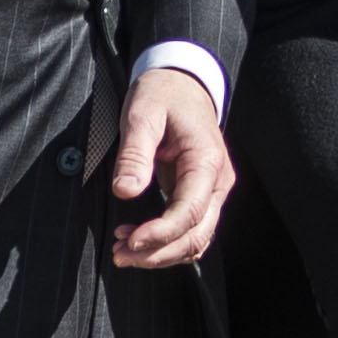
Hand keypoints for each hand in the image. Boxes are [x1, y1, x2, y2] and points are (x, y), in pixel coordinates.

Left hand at [107, 64, 234, 270]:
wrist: (181, 83)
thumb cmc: (163, 94)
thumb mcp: (142, 114)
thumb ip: (135, 154)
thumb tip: (125, 192)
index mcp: (206, 161)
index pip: (190, 212)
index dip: (161, 233)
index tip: (130, 240)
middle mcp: (217, 180)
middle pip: (197, 234)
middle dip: (159, 252)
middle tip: (120, 254)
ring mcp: (213, 189)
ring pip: (196, 238)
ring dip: (162, 252)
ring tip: (123, 250)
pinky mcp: (201, 194)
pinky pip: (191, 229)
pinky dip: (167, 242)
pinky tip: (137, 238)